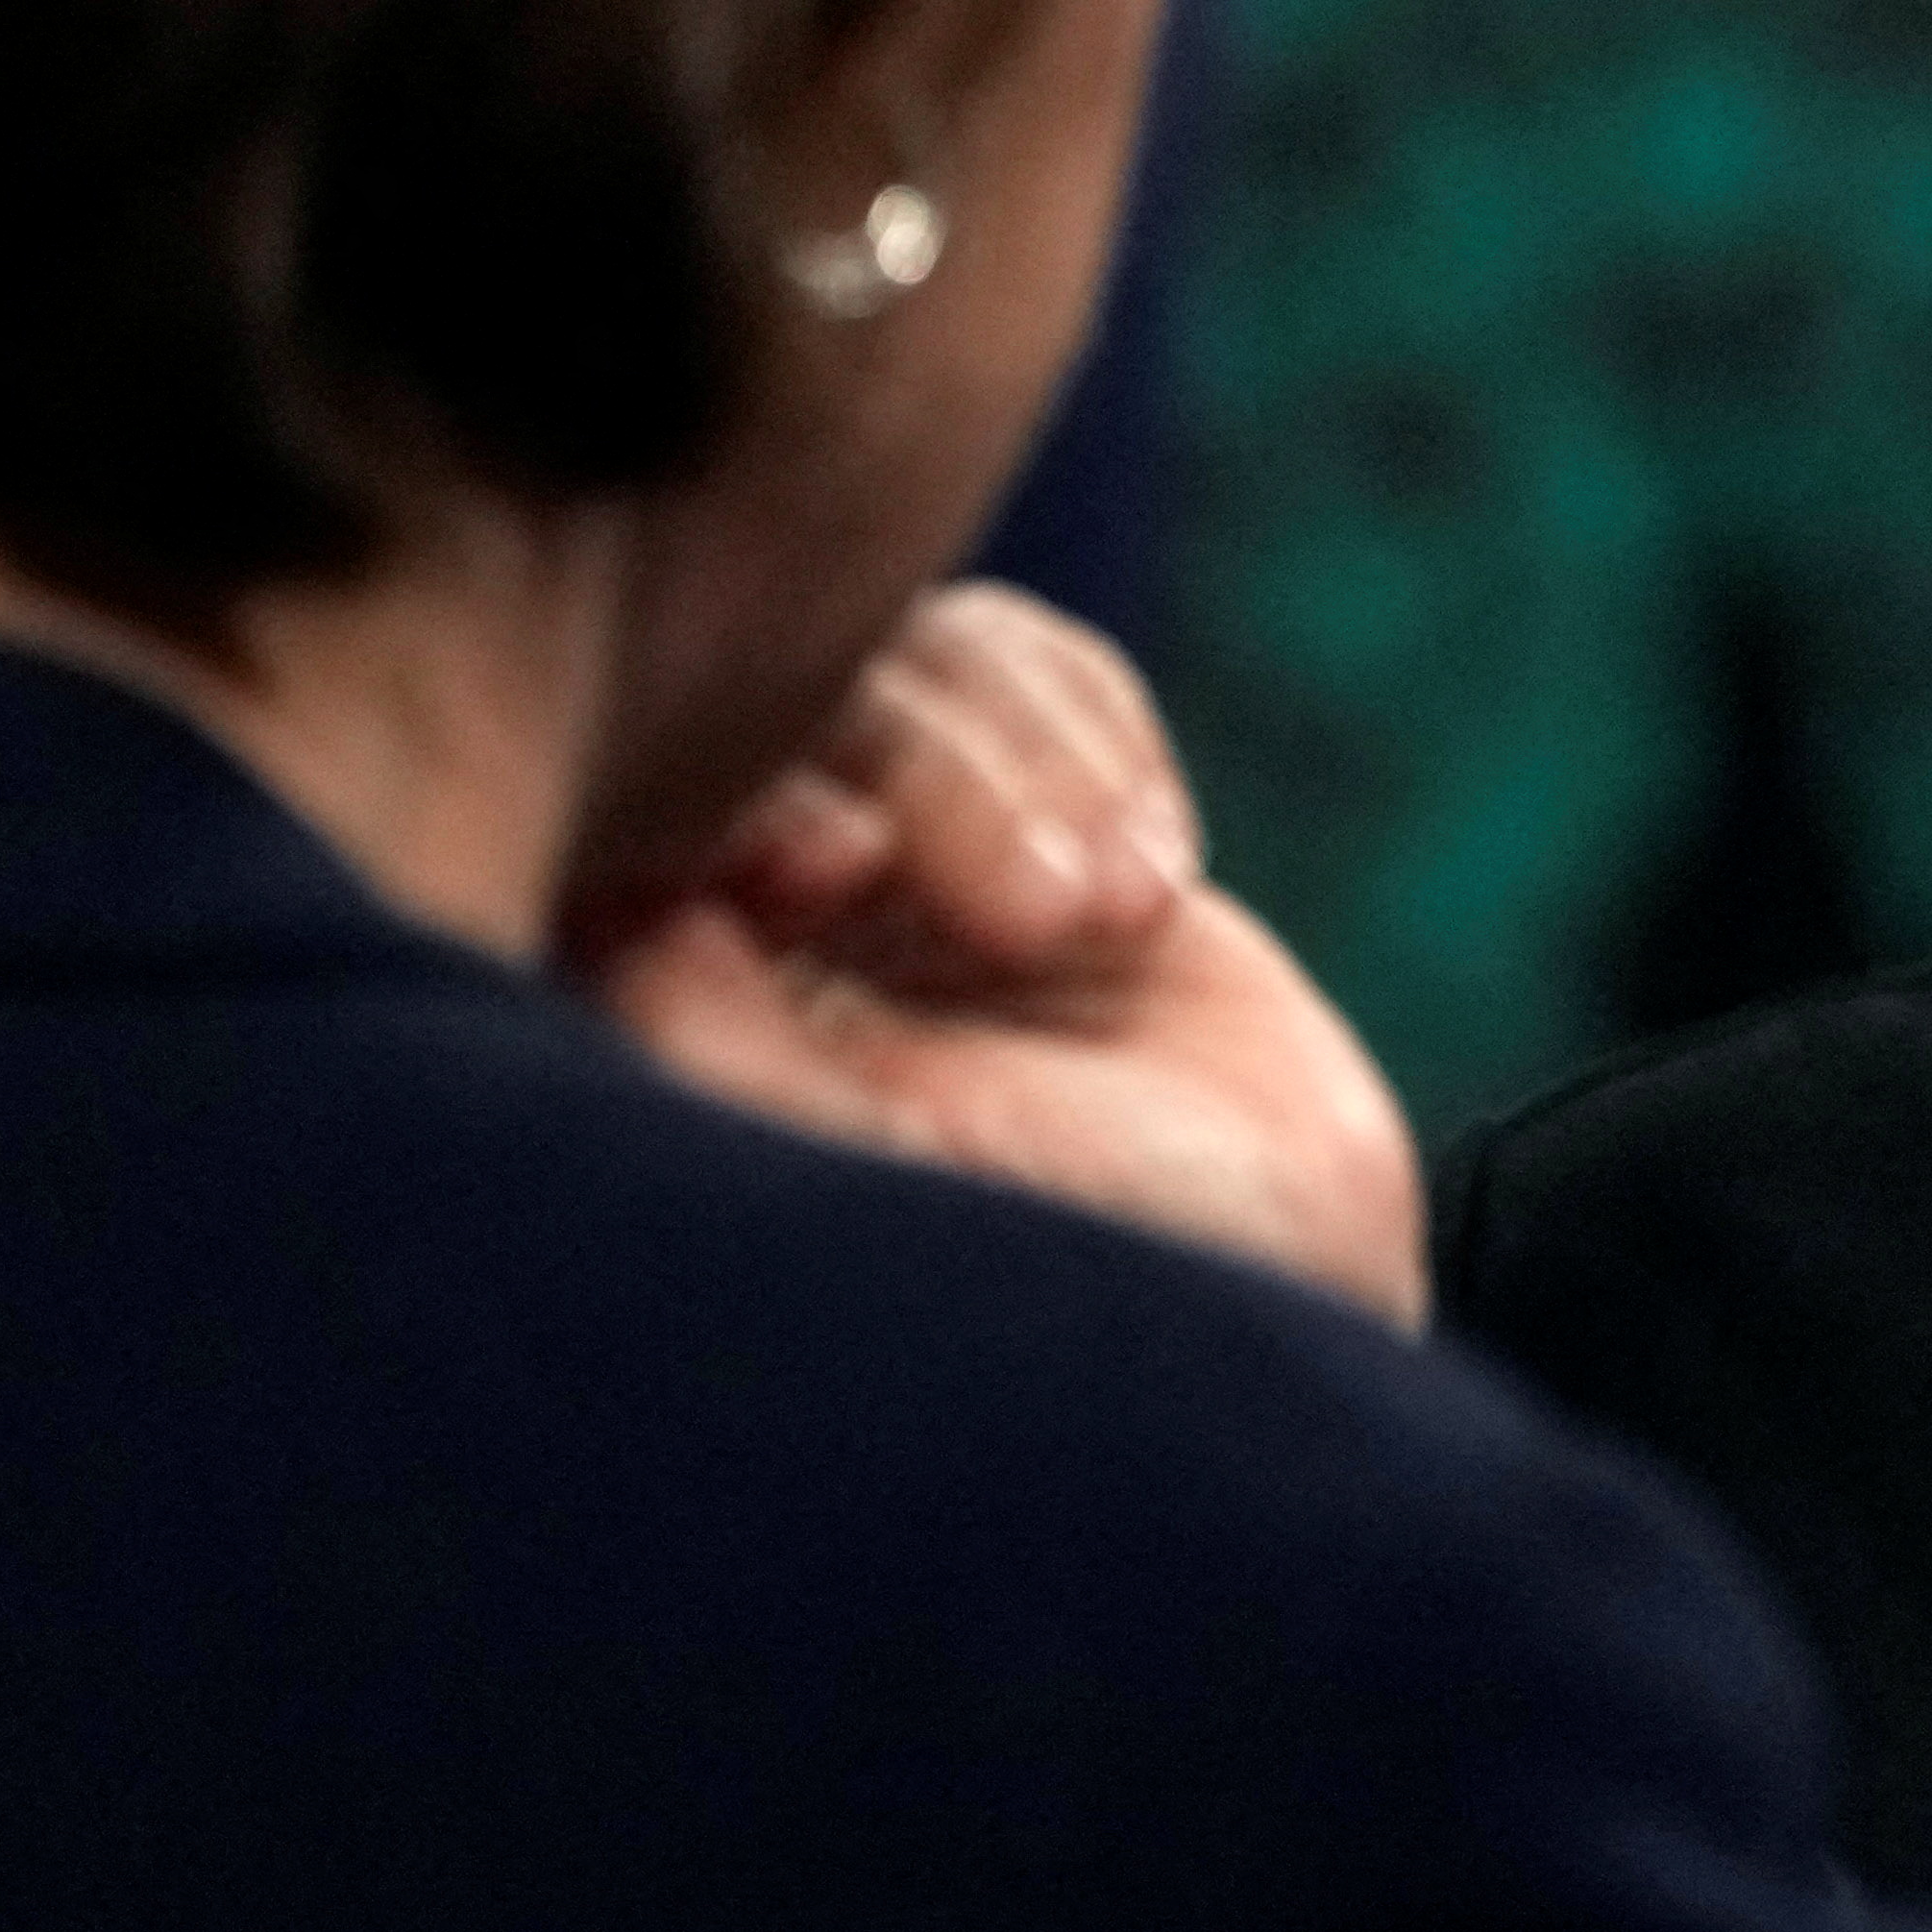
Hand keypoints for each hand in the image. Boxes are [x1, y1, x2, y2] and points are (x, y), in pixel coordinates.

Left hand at [579, 585, 1429, 1328]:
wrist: (1292, 1268)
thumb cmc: (1079, 1264)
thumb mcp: (906, 1182)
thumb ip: (752, 1061)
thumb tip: (638, 911)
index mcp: (686, 1007)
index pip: (654, 814)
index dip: (745, 797)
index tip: (840, 871)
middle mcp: (773, 912)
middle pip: (809, 702)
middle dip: (933, 774)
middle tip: (1032, 910)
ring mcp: (914, 849)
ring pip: (934, 663)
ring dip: (1039, 768)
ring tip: (1106, 919)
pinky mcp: (1044, 808)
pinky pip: (1046, 672)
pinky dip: (1108, 751)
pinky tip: (1150, 894)